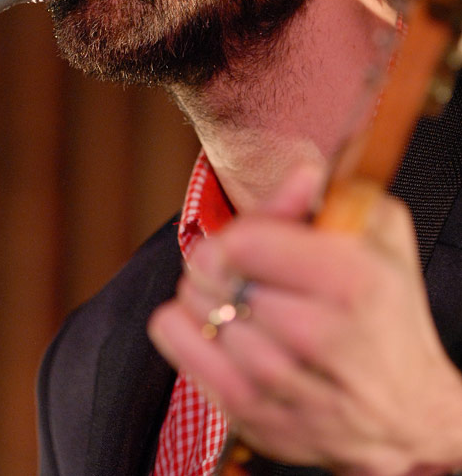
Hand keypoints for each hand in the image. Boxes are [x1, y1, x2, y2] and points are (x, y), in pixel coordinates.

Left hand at [148, 166, 461, 475]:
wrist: (411, 412)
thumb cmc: (387, 308)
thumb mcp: (377, 235)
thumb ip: (330, 196)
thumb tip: (300, 169)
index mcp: (359, 282)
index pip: (251, 245)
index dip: (232, 234)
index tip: (238, 239)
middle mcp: (332, 340)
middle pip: (227, 284)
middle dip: (212, 267)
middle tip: (220, 264)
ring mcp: (300, 392)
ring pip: (214, 327)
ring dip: (201, 302)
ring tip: (217, 294)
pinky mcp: (270, 427)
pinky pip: (200, 372)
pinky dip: (186, 340)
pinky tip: (199, 325)